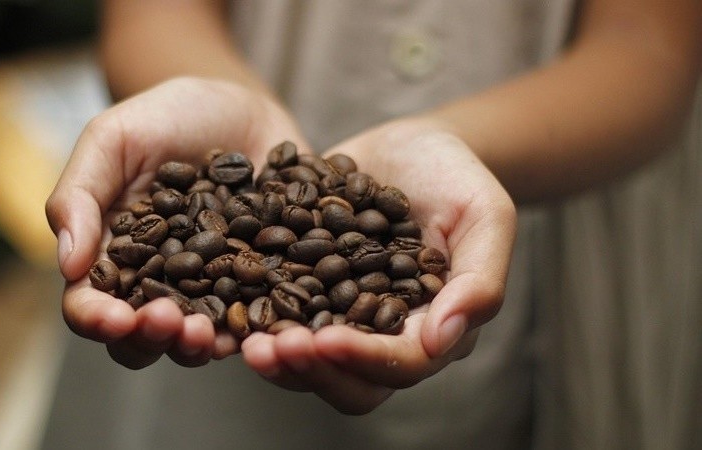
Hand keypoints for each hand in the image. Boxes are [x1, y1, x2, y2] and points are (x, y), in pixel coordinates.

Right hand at [45, 77, 306, 368]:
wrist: (238, 106)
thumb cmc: (164, 118)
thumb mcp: (112, 140)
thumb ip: (80, 194)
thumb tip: (68, 265)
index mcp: (112, 258)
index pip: (90, 304)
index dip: (96, 319)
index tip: (114, 318)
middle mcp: (158, 284)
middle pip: (143, 335)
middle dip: (151, 339)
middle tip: (169, 322)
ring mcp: (210, 289)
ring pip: (198, 339)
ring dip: (200, 346)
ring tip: (211, 334)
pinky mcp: (259, 284)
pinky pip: (258, 319)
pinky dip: (258, 332)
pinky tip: (263, 330)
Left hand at [240, 121, 516, 413]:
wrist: (411, 146)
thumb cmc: (457, 176)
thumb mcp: (485, 214)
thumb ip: (480, 277)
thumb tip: (444, 340)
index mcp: (433, 326)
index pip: (402, 363)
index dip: (364, 359)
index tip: (324, 342)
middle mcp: (385, 334)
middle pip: (350, 380)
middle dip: (309, 369)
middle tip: (268, 348)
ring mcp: (342, 316)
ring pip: (310, 360)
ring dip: (277, 356)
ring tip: (243, 339)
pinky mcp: (307, 291)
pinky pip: (279, 317)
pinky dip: (254, 317)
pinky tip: (224, 301)